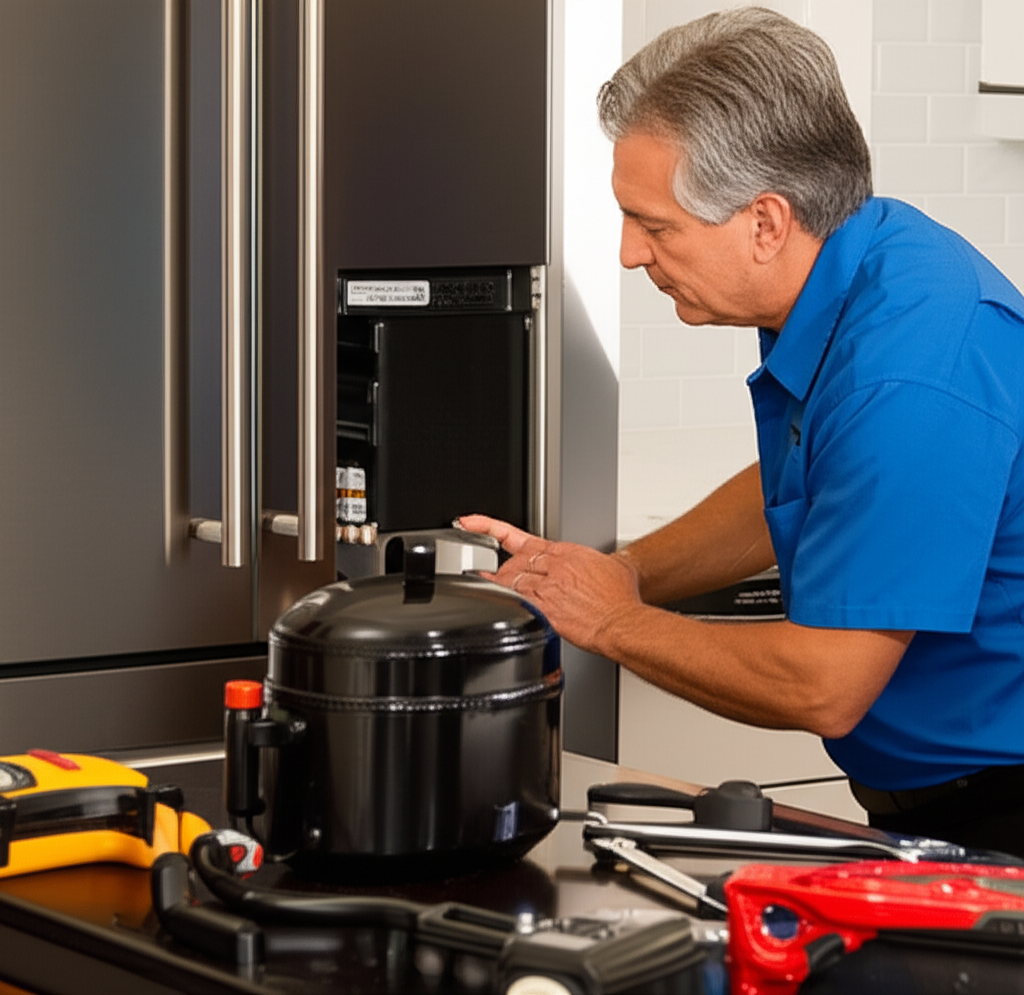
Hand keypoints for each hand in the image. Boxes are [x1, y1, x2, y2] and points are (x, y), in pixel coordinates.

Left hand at [457, 515, 641, 653]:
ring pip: (508, 580)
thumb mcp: (616, 567)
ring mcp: (547, 587)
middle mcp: (553, 566)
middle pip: (512, 562)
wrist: (622, 622)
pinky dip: (504, 603)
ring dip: (499, 586)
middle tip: (499, 578)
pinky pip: (515, 602)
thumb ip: (601, 561)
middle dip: (504, 571)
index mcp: (566, 552)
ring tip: (490, 588)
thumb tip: (607, 564)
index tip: (470, 523)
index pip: (518, 536)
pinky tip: (498, 605)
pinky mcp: (544, 610)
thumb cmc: (621, 600)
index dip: (488, 527)